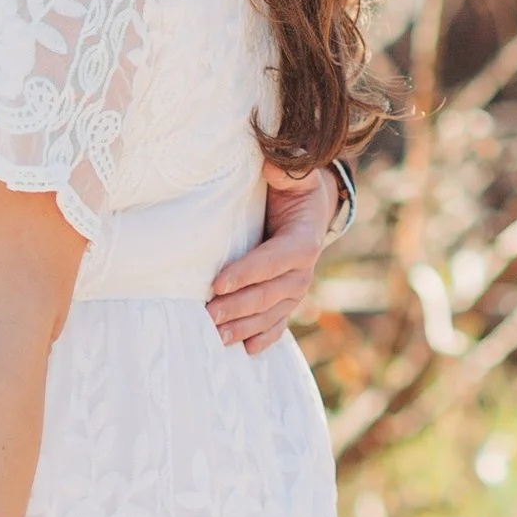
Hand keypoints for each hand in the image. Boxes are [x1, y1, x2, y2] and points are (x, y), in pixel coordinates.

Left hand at [206, 166, 334, 356]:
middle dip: (240, 306)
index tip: (218, 283)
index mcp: (304, 239)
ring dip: (245, 327)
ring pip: (272, 313)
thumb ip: (287, 170)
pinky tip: (246, 350)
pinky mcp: (287, 300)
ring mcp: (296, 289)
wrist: (308, 208)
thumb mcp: (294, 175)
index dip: (250, 272)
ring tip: (217, 337)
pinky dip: (264, 338)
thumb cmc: (292, 188)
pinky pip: (278, 323)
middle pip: (271, 293)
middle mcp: (304, 270)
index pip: (278, 259)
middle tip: (209, 315)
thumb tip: (273, 166)